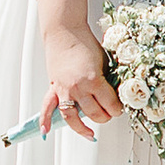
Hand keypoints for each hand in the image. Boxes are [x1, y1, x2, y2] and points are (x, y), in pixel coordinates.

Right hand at [41, 19, 121, 138]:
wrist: (65, 31)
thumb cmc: (84, 42)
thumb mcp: (103, 61)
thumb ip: (106, 80)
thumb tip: (112, 94)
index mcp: (94, 80)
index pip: (110, 104)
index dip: (118, 108)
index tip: (119, 108)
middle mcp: (78, 88)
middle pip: (95, 113)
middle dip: (105, 116)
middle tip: (109, 114)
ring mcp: (64, 89)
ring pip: (73, 117)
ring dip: (82, 128)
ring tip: (89, 133)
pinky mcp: (54, 87)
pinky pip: (47, 108)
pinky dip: (45, 121)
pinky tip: (45, 132)